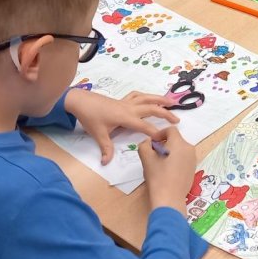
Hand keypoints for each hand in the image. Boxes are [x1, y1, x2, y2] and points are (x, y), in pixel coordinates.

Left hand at [64, 89, 179, 163]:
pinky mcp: (122, 100)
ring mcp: (126, 102)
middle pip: (152, 109)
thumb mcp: (98, 134)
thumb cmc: (90, 117)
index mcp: (126, 117)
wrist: (81, 101)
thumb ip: (106, 148)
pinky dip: (146, 96)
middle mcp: (129, 108)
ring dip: (160, 99)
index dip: (156, 133)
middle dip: (165, 114)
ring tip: (172, 102)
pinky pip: (137, 95)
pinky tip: (151, 98)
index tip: (165, 139)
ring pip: (147, 98)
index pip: (145, 126)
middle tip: (177, 120)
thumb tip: (106, 162)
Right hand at [139, 127, 197, 213]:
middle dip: (165, 143)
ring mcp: (193, 160)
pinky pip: (184, 159)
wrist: (170, 197)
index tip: (152, 142)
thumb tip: (148, 142)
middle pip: (176, 140)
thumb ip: (144, 145)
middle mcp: (189, 149)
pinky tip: (168, 171)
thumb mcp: (146, 158)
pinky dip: (176, 160)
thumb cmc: (157, 176)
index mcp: (179, 143)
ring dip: (170, 152)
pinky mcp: (193, 169)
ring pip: (180, 149)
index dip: (160, 133)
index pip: (171, 130)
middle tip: (154, 153)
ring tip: (160, 162)